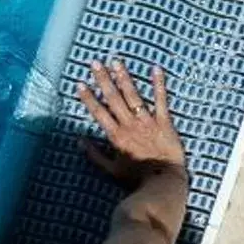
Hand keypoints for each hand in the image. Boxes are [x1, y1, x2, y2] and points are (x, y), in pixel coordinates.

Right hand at [75, 58, 184, 185]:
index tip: (80, 84)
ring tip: (116, 62)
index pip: (99, 113)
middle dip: (103, 79)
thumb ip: (94, 154)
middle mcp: (129, 125)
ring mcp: (147, 122)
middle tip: (95, 63)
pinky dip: (158, 84)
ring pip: (133, 95)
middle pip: (113, 98)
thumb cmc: (136, 177)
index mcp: (116, 136)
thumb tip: (79, 140)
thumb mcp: (110, 170)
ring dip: (124, 77)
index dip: (89, 98)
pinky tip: (155, 68)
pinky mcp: (164, 122)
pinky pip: (161, 100)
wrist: (163, 181)